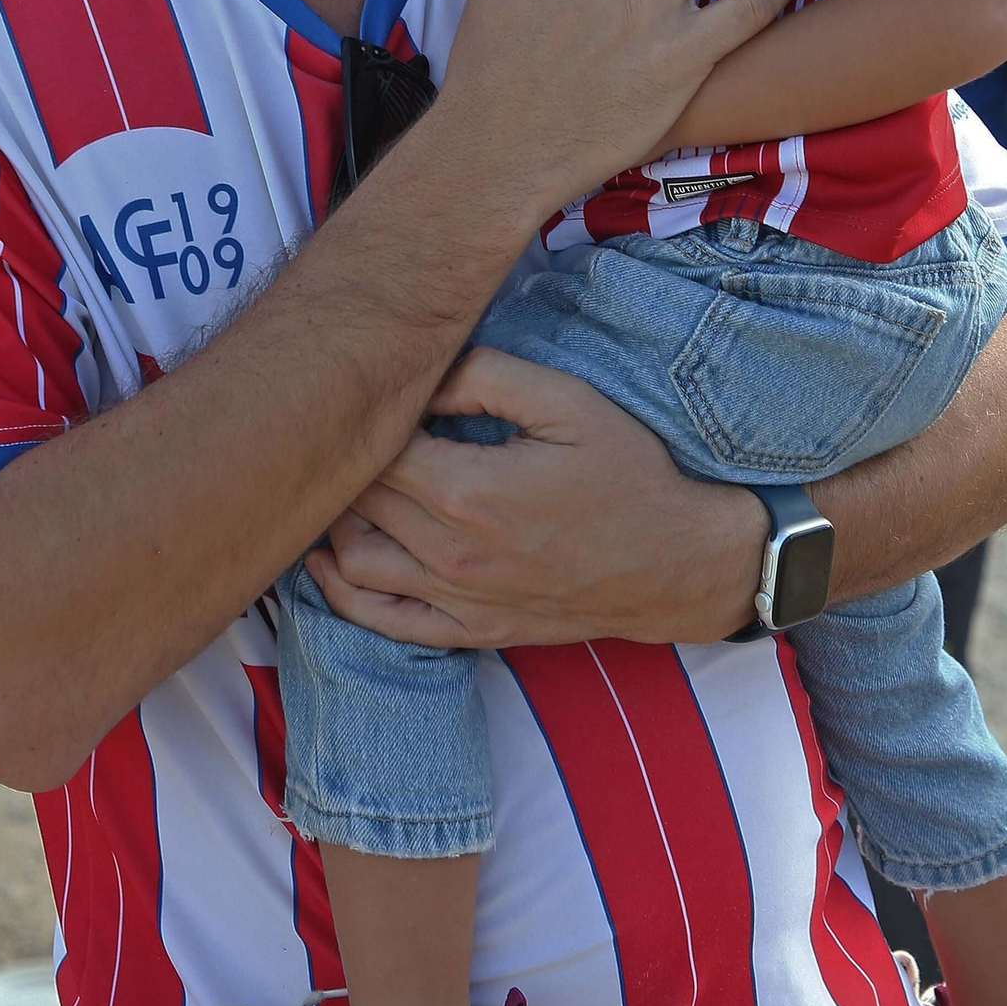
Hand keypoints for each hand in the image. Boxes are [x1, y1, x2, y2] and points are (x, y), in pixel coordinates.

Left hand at [306, 350, 762, 647]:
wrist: (677, 563)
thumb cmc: (628, 473)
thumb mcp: (568, 401)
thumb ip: (486, 377)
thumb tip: (422, 373)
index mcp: (470, 492)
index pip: (375, 450)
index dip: (368, 415)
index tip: (381, 391)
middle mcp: (451, 555)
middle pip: (357, 502)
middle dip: (347, 461)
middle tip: (354, 425)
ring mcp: (457, 602)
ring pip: (353, 562)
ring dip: (334, 520)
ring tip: (345, 480)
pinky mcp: (469, 632)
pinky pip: (381, 623)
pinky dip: (341, 593)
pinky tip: (329, 561)